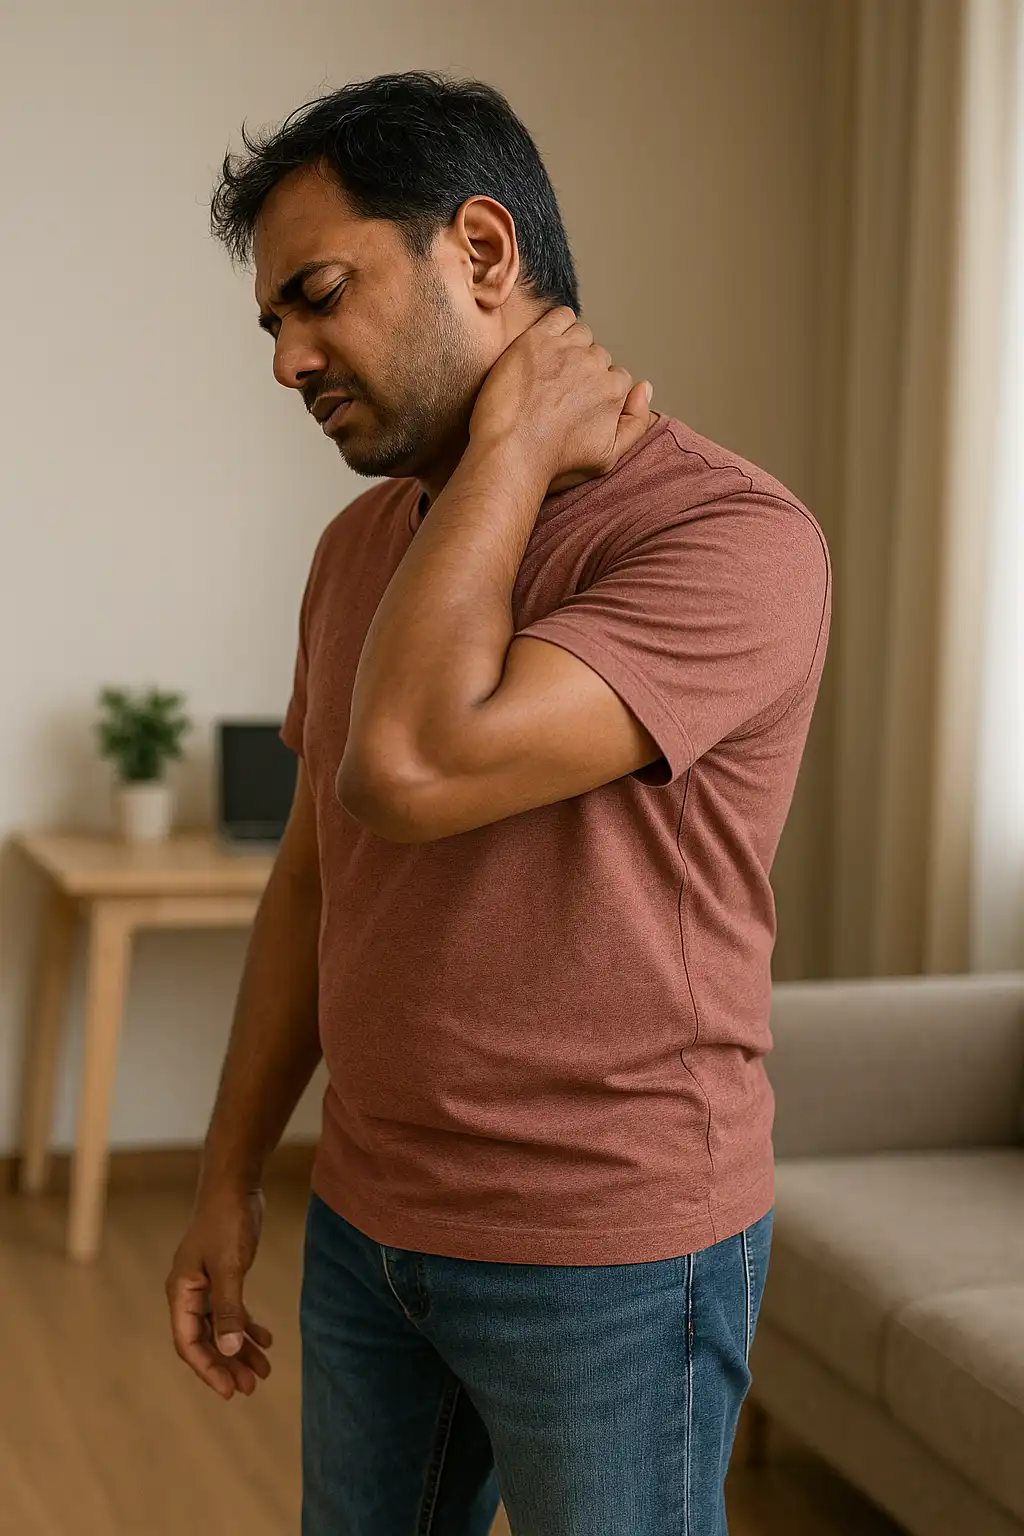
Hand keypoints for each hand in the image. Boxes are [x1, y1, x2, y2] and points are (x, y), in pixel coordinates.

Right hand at [166, 1185, 271, 1399]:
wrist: (234, 1186)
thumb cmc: (227, 1222)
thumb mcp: (229, 1267)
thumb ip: (229, 1308)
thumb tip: (229, 1350)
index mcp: (181, 1292)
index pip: (189, 1342)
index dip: (208, 1369)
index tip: (230, 1390)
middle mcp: (189, 1292)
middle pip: (206, 1340)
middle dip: (227, 1365)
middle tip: (251, 1387)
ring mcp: (206, 1285)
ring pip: (221, 1328)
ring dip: (240, 1349)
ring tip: (263, 1372)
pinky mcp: (223, 1276)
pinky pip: (232, 1311)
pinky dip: (247, 1327)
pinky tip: (265, 1340)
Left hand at [469, 307, 653, 492]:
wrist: (510, 454)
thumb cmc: (555, 462)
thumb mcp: (608, 456)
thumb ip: (636, 422)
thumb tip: (646, 387)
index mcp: (614, 390)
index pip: (616, 378)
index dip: (597, 391)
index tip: (576, 405)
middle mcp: (594, 365)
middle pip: (598, 356)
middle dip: (583, 371)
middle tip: (558, 393)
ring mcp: (565, 350)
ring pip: (581, 335)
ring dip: (571, 347)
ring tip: (550, 372)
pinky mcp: (537, 339)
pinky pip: (560, 316)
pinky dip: (558, 324)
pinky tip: (546, 345)